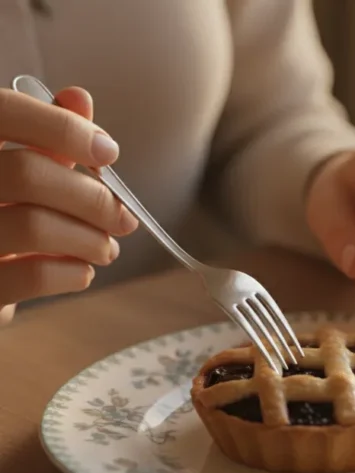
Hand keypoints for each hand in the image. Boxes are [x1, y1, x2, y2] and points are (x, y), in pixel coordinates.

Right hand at [0, 87, 137, 324]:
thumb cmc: (0, 222)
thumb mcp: (16, 175)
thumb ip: (44, 139)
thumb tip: (79, 98)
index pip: (2, 111)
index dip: (61, 127)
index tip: (108, 151)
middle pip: (28, 173)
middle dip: (92, 197)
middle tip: (123, 218)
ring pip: (35, 226)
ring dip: (91, 239)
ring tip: (105, 248)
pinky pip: (33, 275)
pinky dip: (74, 272)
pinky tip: (81, 271)